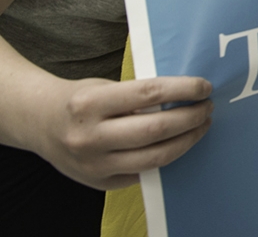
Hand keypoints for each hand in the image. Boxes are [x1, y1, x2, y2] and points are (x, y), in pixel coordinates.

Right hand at [35, 75, 212, 189]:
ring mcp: (93, 164)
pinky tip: (179, 144)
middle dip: (191, 118)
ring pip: (155, 157)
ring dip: (187, 140)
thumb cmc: (80, 99)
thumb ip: (138, 95)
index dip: (184, 90)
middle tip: (207, 108)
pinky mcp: (100, 183)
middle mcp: (89, 136)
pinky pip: (144, 172)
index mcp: (90, 103)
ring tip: (200, 126)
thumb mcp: (104, 87)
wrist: (39, 124)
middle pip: (156, 129)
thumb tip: (186, 96)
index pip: (150, 93)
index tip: (205, 87)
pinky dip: (167, 157)